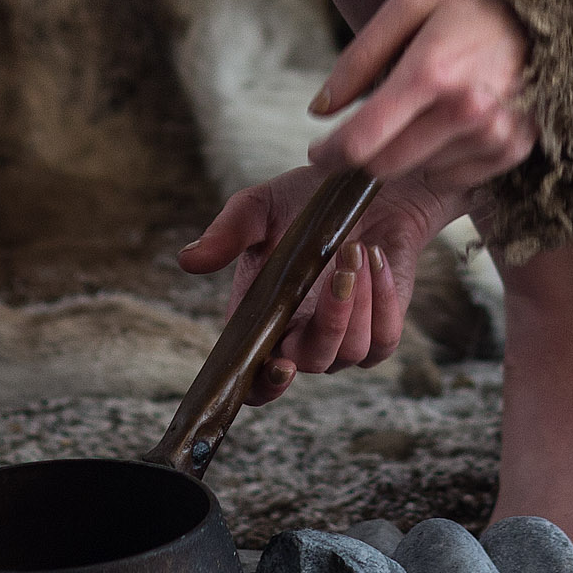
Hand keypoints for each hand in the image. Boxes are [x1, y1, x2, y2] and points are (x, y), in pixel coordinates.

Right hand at [176, 161, 471, 400]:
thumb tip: (188, 261)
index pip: (255, 379)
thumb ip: (228, 234)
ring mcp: (343, 339)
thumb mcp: (260, 208)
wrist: (363, 187)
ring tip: (357, 249)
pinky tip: (377, 257)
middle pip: (310, 362)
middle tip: (338, 269)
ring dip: (357, 300)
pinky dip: (384, 299)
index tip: (280, 364)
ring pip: (350, 350)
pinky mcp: (381, 331)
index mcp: (262, 320)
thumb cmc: (304, 202)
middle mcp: (301, 338)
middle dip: (328, 321)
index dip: (263, 385)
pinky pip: (384, 339)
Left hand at [306, 0, 536, 190]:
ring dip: (410, 151)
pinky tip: (451, 125)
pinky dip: (443, 159)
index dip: (329, 153)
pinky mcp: (515, 147)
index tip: (318, 151)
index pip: (362, 140)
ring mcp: (494, 132)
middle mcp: (465, 110)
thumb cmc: (471, 5)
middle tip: (369, 125)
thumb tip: (320, 109)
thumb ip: (358, 58)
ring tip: (426, 109)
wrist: (548, 12)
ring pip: (419, 173)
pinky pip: (456, 179)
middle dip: (366, 153)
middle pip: (386, 165)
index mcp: (430, 72)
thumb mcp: (408, 5)